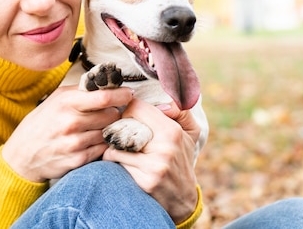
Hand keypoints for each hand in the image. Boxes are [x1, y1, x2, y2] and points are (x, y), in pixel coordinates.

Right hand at [2, 85, 133, 181]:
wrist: (22, 154)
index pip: (104, 97)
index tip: (129, 94)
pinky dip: (101, 144)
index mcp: (66, 102)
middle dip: (115, 112)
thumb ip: (80, 91)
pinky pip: (102, 149)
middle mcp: (71, 122)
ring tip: (100, 127)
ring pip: (108, 132)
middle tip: (112, 112)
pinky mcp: (78, 160)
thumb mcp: (56, 99)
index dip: (121, 94)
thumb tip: (107, 83)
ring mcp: (75, 143)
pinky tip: (93, 140)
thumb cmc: (42, 122)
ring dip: (109, 130)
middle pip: (111, 115)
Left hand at [102, 99, 200, 223]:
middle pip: (123, 125)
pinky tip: (119, 162)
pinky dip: (113, 160)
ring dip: (112, 146)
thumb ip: (180, 109)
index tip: (129, 118)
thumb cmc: (182, 158)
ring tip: (118, 147)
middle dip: (117, 128)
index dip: (129, 111)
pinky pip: (117, 162)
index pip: (137, 107)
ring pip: (115, 145)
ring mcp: (155, 166)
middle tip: (120, 133)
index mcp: (173, 130)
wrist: (183, 199)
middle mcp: (165, 148)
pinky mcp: (145, 182)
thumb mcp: (190, 131)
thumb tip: (161, 103)